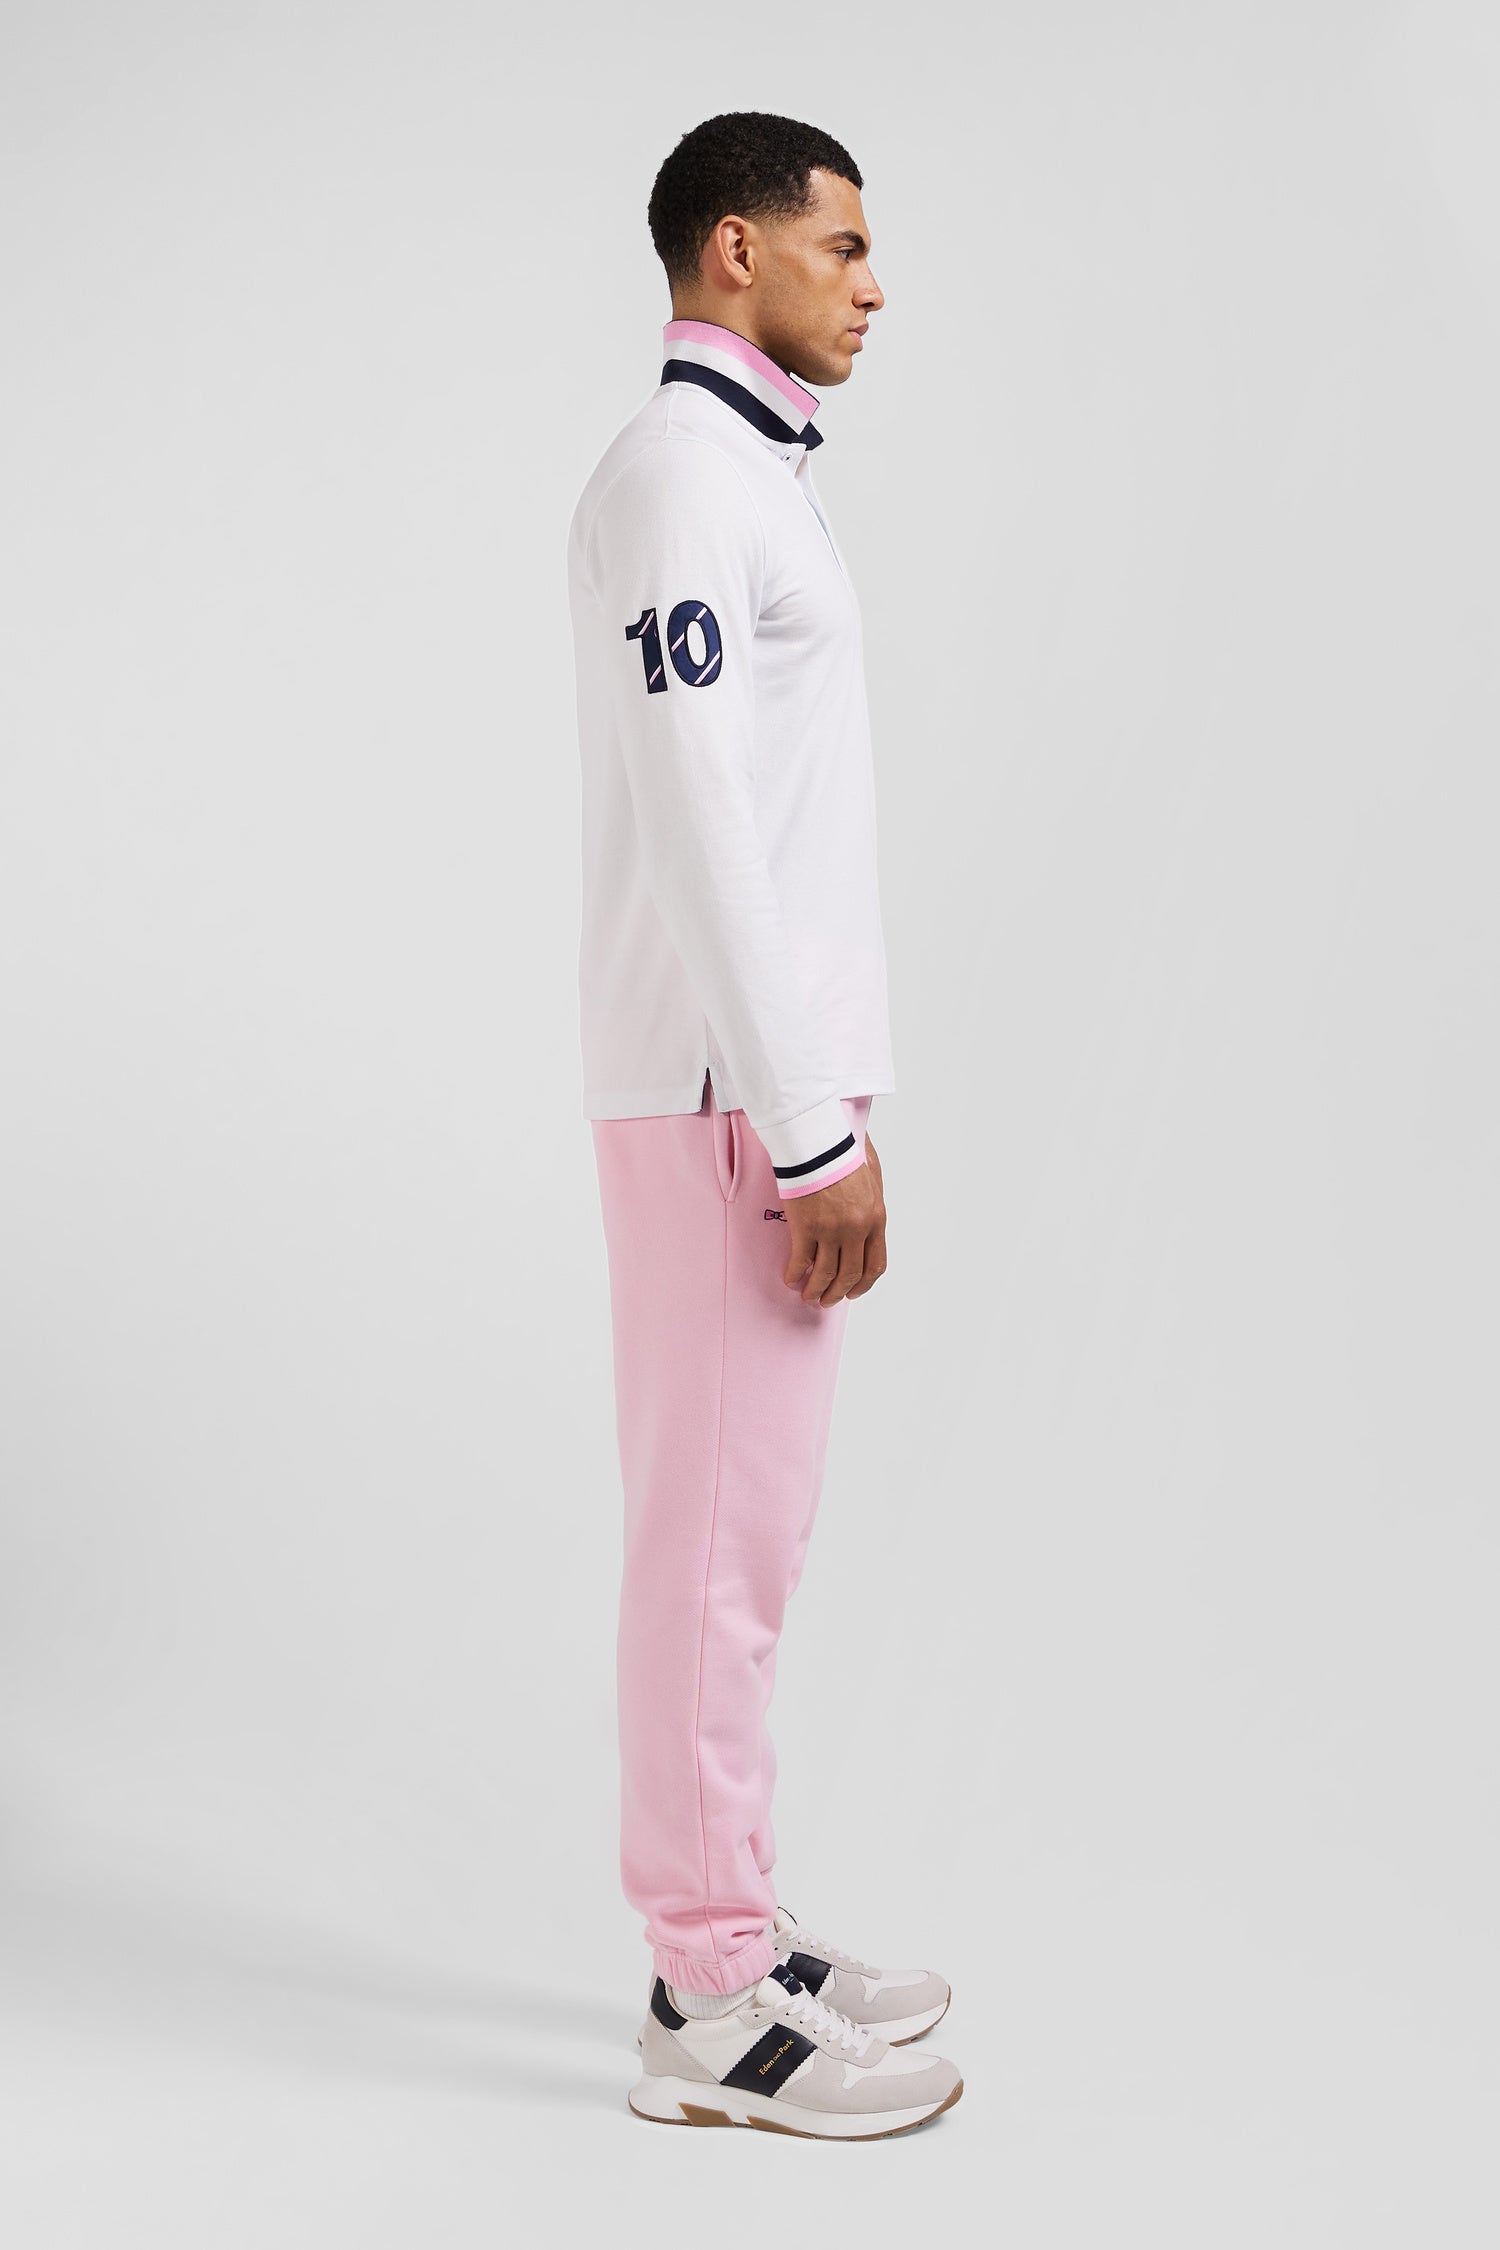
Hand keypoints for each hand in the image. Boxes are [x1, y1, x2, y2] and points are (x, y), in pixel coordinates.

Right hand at [781, 1133, 887, 1305]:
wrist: (818, 1142)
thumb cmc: (842, 1153)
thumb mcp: (872, 1176)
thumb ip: (871, 1202)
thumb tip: (868, 1218)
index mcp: (875, 1218)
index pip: (875, 1264)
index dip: (863, 1284)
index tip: (853, 1291)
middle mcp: (856, 1230)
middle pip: (850, 1275)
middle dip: (838, 1293)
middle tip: (827, 1300)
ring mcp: (831, 1231)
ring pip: (825, 1274)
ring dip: (815, 1290)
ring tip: (808, 1295)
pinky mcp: (806, 1228)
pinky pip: (801, 1262)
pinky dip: (794, 1274)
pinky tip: (790, 1278)